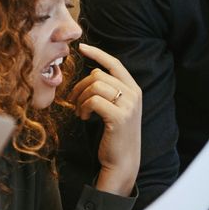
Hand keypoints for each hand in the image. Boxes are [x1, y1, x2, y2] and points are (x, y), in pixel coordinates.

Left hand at [71, 42, 143, 196]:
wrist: (122, 162)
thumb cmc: (115, 136)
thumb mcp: (116, 109)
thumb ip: (110, 91)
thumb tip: (93, 72)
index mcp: (134, 89)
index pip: (114, 63)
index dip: (97, 53)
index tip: (81, 48)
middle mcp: (134, 94)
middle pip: (98, 75)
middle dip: (81, 86)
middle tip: (74, 102)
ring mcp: (128, 105)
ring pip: (95, 86)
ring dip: (81, 98)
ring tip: (80, 112)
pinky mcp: (119, 117)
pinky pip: (93, 100)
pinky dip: (83, 108)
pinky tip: (84, 118)